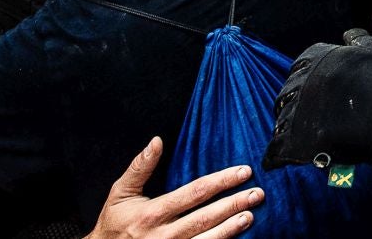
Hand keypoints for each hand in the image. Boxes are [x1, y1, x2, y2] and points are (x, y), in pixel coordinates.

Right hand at [86, 138, 258, 238]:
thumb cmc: (113, 224)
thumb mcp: (120, 193)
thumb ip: (139, 168)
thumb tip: (157, 141)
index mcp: (151, 213)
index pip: (194, 193)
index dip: (221, 181)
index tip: (243, 171)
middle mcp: (162, 235)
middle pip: (205, 217)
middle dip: (233, 204)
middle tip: (257, 193)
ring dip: (230, 228)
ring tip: (251, 216)